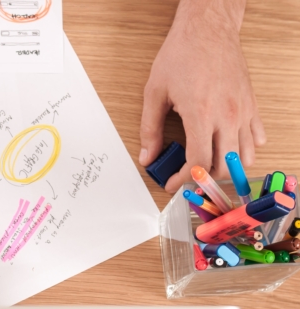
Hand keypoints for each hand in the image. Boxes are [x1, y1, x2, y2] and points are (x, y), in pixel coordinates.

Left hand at [139, 1, 265, 192]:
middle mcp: (227, 116)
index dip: (184, 180)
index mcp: (201, 114)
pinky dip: (244, 150)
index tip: (172, 183)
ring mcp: (243, 111)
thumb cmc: (181, 55)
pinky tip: (227, 147)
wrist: (207, 30)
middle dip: (204, 179)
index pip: (198, 163)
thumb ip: (150, 129)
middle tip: (187, 177)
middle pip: (223, 167)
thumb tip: (147, 156)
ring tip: (207, 165)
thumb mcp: (155, 92)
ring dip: (226, 168)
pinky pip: (256, 138)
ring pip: (244, 157)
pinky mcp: (252, 105)